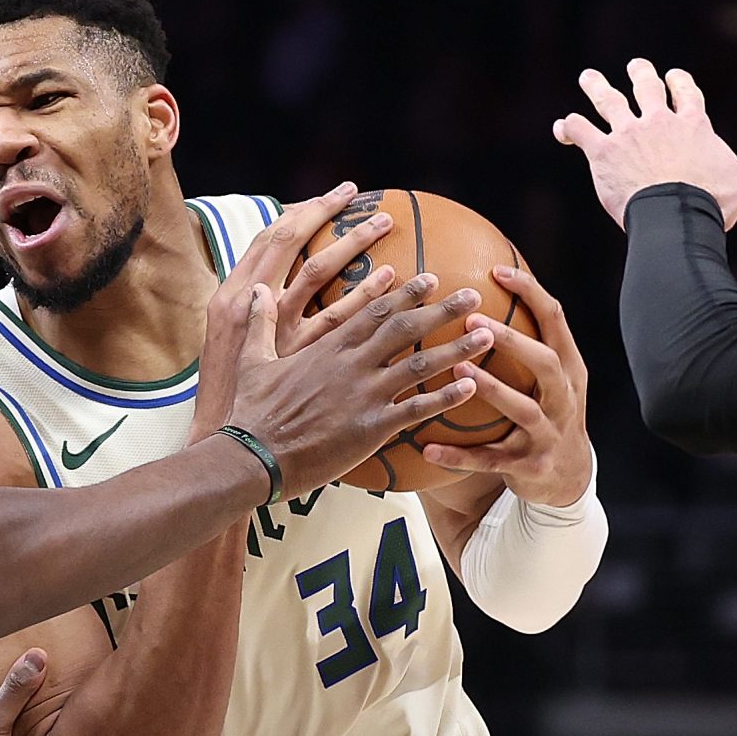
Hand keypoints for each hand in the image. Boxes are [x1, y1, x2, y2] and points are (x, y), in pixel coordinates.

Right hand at [225, 266, 488, 495]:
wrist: (251, 457)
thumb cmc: (250, 412)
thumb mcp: (249, 360)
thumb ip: (259, 323)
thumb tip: (255, 291)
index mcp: (326, 346)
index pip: (374, 310)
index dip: (406, 292)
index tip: (430, 278)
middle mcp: (351, 364)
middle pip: (406, 328)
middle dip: (443, 309)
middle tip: (473, 295)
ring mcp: (364, 395)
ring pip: (420, 364)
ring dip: (457, 348)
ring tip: (487, 335)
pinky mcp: (371, 429)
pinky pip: (417, 409)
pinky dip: (446, 397)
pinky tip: (472, 387)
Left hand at [420, 267, 593, 504]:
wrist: (568, 477)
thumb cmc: (547, 413)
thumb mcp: (550, 378)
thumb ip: (528, 341)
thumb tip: (482, 294)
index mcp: (568, 368)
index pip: (555, 320)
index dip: (530, 292)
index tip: (498, 270)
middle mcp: (564, 398)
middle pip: (544, 362)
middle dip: (512, 341)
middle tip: (473, 321)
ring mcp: (549, 434)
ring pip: (522, 410)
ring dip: (491, 389)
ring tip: (456, 373)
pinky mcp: (531, 467)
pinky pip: (491, 460)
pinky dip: (459, 456)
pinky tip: (428, 449)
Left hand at [554, 59, 736, 229]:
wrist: (675, 213)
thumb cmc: (712, 201)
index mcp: (693, 124)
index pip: (687, 94)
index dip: (680, 83)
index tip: (674, 75)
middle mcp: (658, 120)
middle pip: (647, 88)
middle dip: (640, 74)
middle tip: (634, 65)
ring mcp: (628, 133)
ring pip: (608, 101)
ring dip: (597, 87)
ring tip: (589, 77)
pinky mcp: (602, 152)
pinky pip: (580, 132)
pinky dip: (569, 128)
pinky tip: (561, 128)